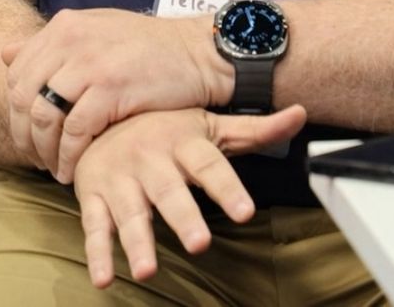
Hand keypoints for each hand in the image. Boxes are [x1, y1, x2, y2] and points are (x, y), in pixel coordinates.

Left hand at [2, 9, 225, 180]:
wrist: (198, 52)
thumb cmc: (148, 47)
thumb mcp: (96, 31)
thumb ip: (51, 43)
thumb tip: (5, 53)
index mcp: (63, 26)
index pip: (17, 73)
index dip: (15, 110)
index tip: (27, 134)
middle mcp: (70, 40)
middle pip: (23, 97)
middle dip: (24, 135)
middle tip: (35, 159)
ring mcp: (89, 63)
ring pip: (44, 116)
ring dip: (44, 151)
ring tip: (55, 169)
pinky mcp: (110, 88)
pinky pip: (74, 131)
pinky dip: (69, 156)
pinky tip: (73, 170)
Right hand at [71, 106, 306, 288]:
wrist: (96, 116)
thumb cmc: (162, 128)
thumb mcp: (208, 126)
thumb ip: (254, 129)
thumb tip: (300, 114)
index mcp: (181, 143)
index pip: (209, 165)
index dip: (227, 188)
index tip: (245, 213)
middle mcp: (149, 160)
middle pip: (168, 191)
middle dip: (183, 217)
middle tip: (199, 244)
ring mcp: (118, 179)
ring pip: (130, 213)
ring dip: (137, 243)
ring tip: (147, 271)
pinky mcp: (93, 196)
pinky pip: (94, 227)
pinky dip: (97, 254)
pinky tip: (103, 279)